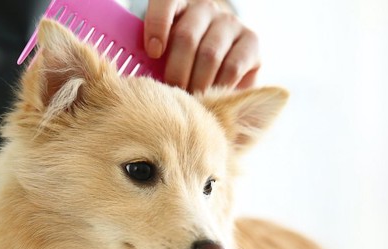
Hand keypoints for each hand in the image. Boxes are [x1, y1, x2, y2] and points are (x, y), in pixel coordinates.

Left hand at [144, 0, 260, 91]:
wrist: (224, 67)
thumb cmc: (184, 63)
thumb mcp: (165, 55)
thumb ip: (153, 56)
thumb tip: (136, 73)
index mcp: (179, 5)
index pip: (166, 2)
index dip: (157, 25)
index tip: (153, 52)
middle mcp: (206, 9)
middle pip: (186, 36)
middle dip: (176, 70)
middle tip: (171, 93)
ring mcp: (231, 24)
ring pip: (209, 54)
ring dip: (196, 83)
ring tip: (190, 101)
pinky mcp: (252, 42)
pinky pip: (232, 67)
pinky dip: (219, 87)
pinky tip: (211, 97)